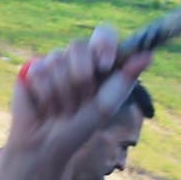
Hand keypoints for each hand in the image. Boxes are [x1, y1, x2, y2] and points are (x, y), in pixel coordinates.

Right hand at [7, 26, 150, 173]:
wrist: (49, 145)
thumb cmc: (80, 126)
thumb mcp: (106, 104)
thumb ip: (125, 78)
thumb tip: (149, 55)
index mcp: (97, 61)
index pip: (103, 34)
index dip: (103, 43)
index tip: (105, 64)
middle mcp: (75, 58)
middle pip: (77, 46)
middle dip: (80, 77)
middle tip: (80, 100)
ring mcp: (52, 62)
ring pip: (57, 60)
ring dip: (62, 93)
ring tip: (61, 108)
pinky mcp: (31, 70)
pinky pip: (39, 71)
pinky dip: (46, 95)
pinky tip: (45, 107)